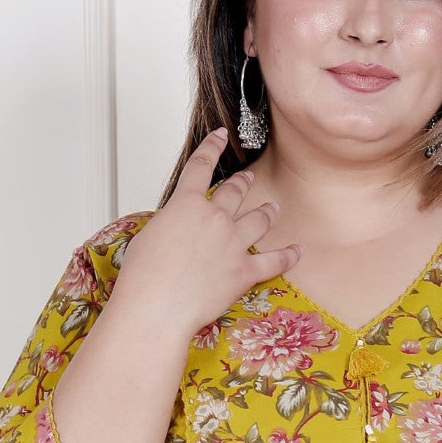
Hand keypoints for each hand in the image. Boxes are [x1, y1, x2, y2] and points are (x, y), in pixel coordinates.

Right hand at [110, 128, 300, 338]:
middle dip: (242, 182)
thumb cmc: (143, 277)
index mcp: (185, 205)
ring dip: (267, 211)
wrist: (157, 306)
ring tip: (273, 207)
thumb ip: (169, 224)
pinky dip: (289, 255)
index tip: (221, 135)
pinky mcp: (244, 270)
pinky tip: (298, 251)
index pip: (200, 166)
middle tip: (248, 178)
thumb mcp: (147, 237)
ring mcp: (233, 243)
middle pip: (235, 191)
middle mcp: (214, 217)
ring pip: (258, 219)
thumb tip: (176, 228)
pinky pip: (275, 260)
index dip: (212, 147)